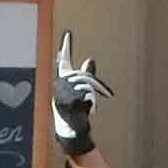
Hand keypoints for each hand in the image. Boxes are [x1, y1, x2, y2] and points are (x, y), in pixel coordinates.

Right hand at [50, 30, 107, 158]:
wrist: (71, 132)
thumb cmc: (75, 113)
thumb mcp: (81, 93)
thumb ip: (86, 76)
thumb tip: (91, 60)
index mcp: (62, 81)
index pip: (64, 62)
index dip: (66, 48)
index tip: (68, 34)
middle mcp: (59, 84)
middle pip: (85, 76)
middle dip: (99, 86)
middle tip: (108, 94)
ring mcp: (62, 93)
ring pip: (88, 86)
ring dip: (95, 97)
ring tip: (91, 108)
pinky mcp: (67, 100)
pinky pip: (88, 95)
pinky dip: (92, 104)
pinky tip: (87, 113)